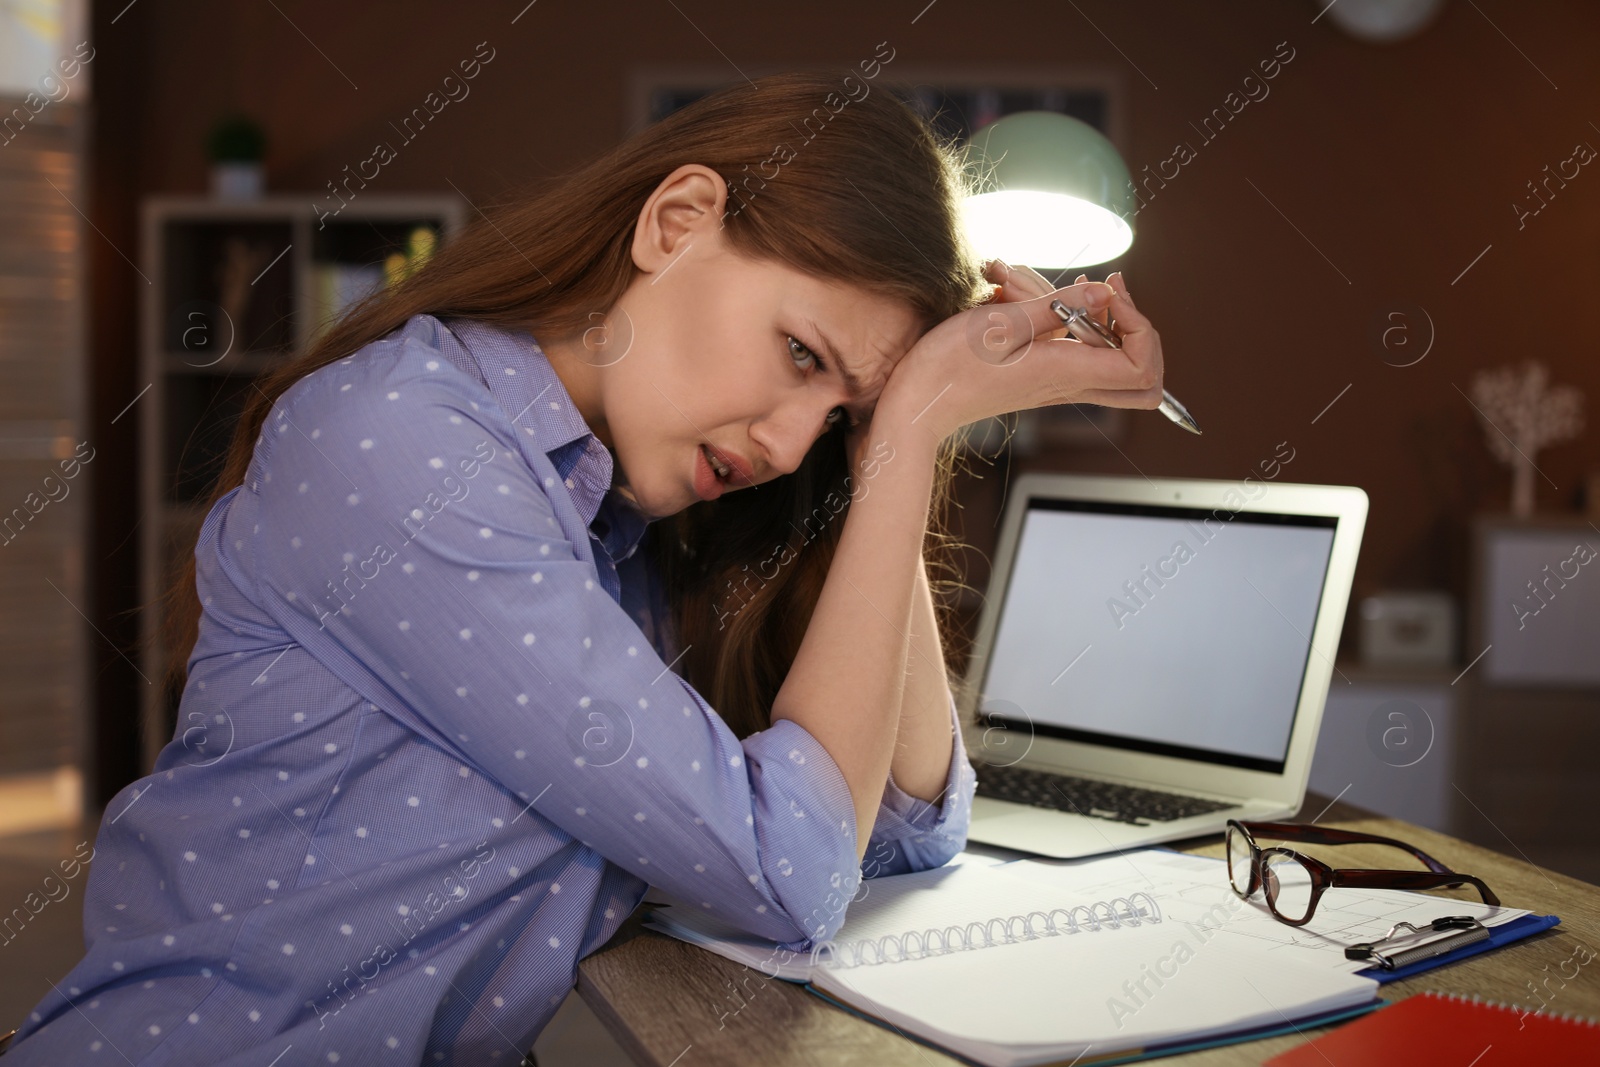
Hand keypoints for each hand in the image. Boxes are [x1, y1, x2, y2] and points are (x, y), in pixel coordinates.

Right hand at [875, 261, 1163, 442]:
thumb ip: (1059, 306)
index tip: (1109, 296)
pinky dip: (1069, 325)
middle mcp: (1069, 384)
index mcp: (1066, 373)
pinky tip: (1031, 301)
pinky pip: (1078, 355)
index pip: (1141, 365)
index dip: (1138, 325)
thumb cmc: (949, 366)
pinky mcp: (1042, 379)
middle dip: (1139, 333)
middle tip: (1110, 296)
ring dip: (1095, 319)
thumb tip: (1108, 293)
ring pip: (1111, 362)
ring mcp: (1057, 385)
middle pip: (1144, 382)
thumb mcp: (1001, 323)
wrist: (918, 404)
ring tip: (1048, 290)